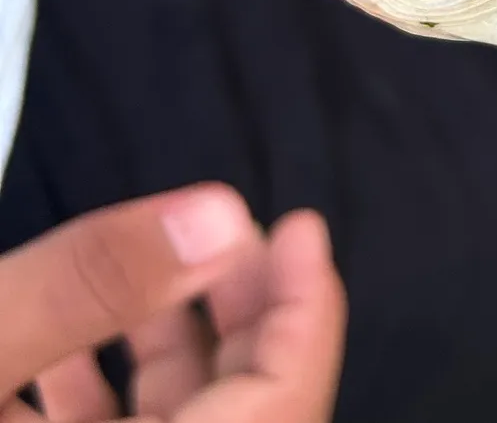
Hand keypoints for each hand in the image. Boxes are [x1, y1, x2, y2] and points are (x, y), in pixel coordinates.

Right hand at [1, 186, 344, 422]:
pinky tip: (67, 340)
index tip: (301, 228)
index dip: (304, 314)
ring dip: (168, 345)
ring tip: (151, 260)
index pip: (280, 410)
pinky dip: (100, 391)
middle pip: (236, 409)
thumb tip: (217, 217)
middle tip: (228, 231)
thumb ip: (87, 289)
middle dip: (241, 313)